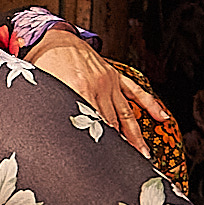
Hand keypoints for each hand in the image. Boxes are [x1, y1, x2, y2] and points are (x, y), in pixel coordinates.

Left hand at [27, 29, 163, 156]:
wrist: (52, 36)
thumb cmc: (43, 63)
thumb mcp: (41, 87)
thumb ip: (48, 108)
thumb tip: (44, 133)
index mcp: (78, 90)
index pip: (93, 125)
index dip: (100, 145)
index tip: (105, 164)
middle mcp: (98, 87)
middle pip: (113, 124)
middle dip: (120, 147)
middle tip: (127, 168)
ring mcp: (109, 82)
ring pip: (126, 113)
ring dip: (136, 136)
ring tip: (143, 156)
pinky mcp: (115, 75)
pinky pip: (135, 92)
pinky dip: (150, 105)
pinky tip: (162, 118)